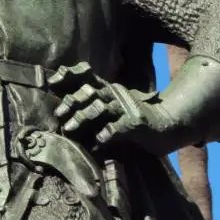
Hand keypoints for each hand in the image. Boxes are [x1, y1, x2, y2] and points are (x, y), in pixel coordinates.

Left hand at [47, 62, 171, 148]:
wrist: (167, 125)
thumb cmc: (133, 119)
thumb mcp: (113, 107)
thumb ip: (92, 107)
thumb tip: (62, 110)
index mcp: (109, 90)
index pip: (87, 78)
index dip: (69, 77)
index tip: (51, 81)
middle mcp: (116, 95)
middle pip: (90, 93)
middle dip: (72, 102)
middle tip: (58, 114)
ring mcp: (127, 108)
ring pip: (100, 108)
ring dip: (82, 118)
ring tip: (69, 130)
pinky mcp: (136, 123)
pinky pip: (116, 128)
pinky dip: (104, 135)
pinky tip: (95, 143)